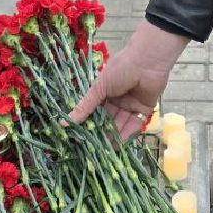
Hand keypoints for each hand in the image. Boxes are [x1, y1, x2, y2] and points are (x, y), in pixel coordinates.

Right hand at [68, 21, 190, 138]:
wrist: (148, 61)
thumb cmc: (121, 69)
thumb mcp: (99, 88)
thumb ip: (85, 107)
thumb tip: (64, 122)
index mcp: (105, 92)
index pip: (95, 112)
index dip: (88, 124)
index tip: (79, 139)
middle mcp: (117, 100)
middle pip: (108, 120)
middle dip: (101, 133)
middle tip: (92, 150)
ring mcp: (131, 105)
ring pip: (120, 125)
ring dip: (113, 137)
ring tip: (104, 152)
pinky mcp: (144, 110)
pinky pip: (134, 125)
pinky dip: (127, 135)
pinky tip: (118, 146)